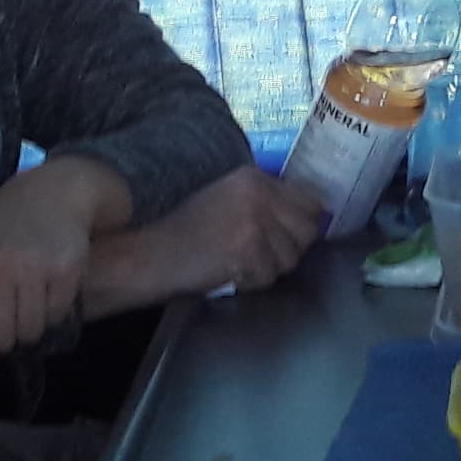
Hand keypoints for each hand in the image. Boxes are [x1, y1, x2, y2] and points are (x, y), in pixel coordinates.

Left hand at [0, 162, 105, 368]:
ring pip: (29, 334)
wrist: (51, 195)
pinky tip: (46, 292)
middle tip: (5, 327)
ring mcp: (33, 267)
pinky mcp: (66, 269)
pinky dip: (52, 315)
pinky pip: (56, 318)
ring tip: (25, 307)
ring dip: (28, 331)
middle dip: (2, 345)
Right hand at [93, 166, 325, 309]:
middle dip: (289, 249)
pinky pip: (269, 277)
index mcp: (253, 177)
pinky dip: (251, 282)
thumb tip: (310, 216)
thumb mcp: (226, 200)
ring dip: (268, 269)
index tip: (291, 237)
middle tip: (259, 256)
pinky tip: (228, 273)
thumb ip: (265, 202)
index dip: (302, 223)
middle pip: (307, 231)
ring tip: (238, 263)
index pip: (308, 200)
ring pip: (291, 258)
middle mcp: (258, 193)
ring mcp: (255, 220)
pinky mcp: (248, 249)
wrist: (149, 254)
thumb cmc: (184, 233)